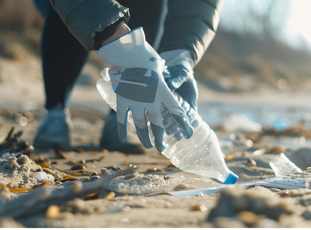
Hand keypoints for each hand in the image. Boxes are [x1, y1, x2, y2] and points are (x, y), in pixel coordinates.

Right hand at [97, 28, 193, 151]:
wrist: (126, 51)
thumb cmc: (145, 56)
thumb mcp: (159, 67)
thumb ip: (163, 78)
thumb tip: (166, 80)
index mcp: (163, 91)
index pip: (177, 112)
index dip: (183, 124)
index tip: (188, 134)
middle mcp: (151, 100)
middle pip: (158, 124)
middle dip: (160, 138)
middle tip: (162, 147)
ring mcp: (136, 102)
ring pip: (142, 126)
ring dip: (144, 138)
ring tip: (148, 146)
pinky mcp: (122, 101)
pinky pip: (122, 119)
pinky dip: (122, 129)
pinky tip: (123, 139)